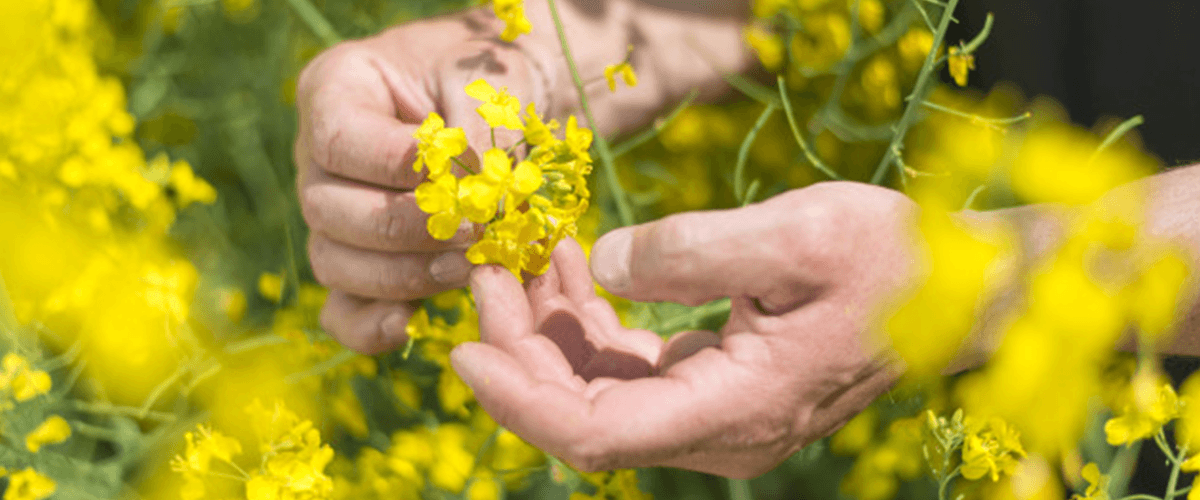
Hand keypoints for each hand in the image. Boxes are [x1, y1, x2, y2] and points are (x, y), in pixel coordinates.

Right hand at [295, 11, 545, 353]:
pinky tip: (410, 324)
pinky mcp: (359, 267)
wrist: (510, 102)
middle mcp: (318, 159)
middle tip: (475, 231)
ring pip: (336, 263)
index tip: (462, 172)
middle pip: (329, 211)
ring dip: (404, 275)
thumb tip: (474, 200)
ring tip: (471, 265)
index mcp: (335, 89)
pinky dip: (370, 325)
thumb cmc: (493, 77)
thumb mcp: (488, 84)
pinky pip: (343, 310)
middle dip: (406, 229)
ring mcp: (332, 217)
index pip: (340, 140)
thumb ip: (477, 134)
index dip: (395, 166)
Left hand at [451, 182, 920, 477]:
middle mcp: (719, 431)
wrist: (958, 288)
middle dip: (524, 346)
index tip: (465, 348)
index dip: (521, 398)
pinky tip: (576, 266)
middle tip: (489, 266)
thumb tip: (604, 263)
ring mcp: (717, 413)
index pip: (595, 435)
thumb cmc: (891, 261)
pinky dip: (595, 323)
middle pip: (586, 412)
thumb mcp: (794, 236)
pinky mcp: (719, 385)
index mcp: (735, 410)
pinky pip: (634, 368)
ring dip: (554, 329)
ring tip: (525, 253)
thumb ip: (691, 253)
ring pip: (603, 390)